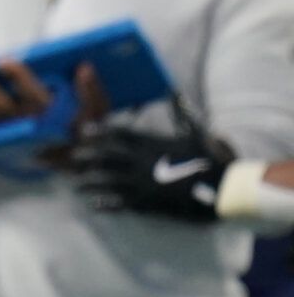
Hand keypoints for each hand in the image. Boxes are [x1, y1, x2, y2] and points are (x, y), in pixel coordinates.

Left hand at [69, 98, 232, 222]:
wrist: (223, 189)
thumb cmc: (210, 159)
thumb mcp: (195, 132)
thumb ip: (179, 113)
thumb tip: (173, 91)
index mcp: (152, 143)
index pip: (119, 134)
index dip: (100, 131)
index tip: (84, 131)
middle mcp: (142, 161)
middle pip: (106, 157)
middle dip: (87, 157)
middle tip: (72, 158)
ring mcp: (143, 183)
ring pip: (108, 181)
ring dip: (90, 182)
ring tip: (76, 184)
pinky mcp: (148, 203)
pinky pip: (121, 203)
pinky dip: (106, 204)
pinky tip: (93, 205)